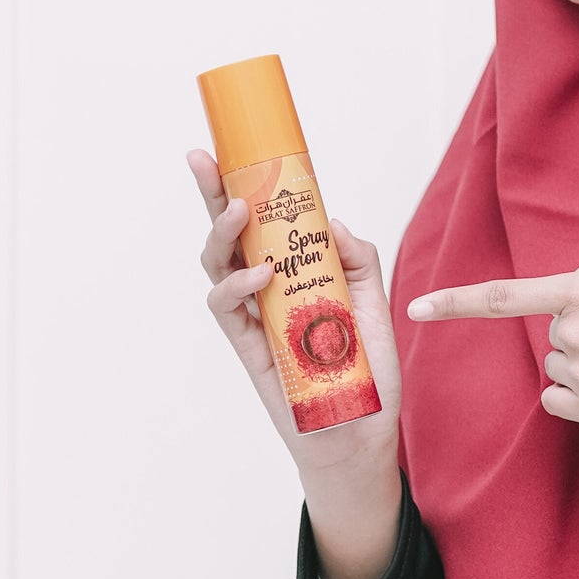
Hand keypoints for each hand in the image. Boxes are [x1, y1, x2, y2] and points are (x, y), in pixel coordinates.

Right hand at [188, 146, 402, 578]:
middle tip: (203, 158)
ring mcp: (252, 317)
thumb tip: (332, 223)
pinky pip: (227, 309)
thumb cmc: (365, 371)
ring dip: (222, 234)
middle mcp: (265, 289)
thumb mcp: (375, 305)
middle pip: (228, 233)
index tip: (231, 146)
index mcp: (293, 272)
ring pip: (217, 265)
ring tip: (241, 211)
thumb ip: (360, 261)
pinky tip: (259, 273)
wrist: (361, 433)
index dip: (244, 184)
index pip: (263, 220)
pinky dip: (237, 286)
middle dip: (212, 193)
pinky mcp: (247, 348)